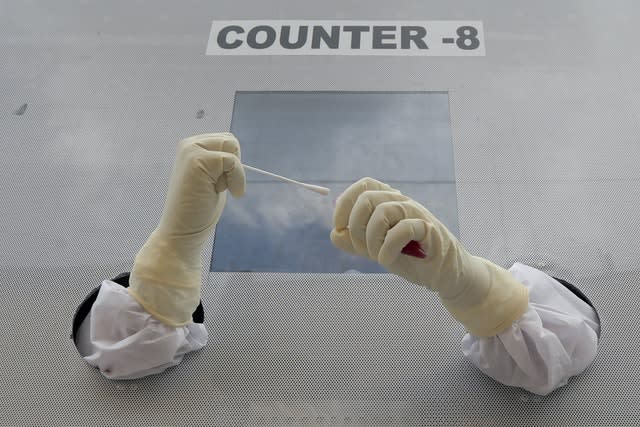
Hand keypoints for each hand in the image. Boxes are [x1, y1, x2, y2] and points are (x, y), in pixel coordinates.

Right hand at [156, 133, 245, 236]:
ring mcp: (191, 151)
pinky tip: (220, 192)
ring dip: (233, 172)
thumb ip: (220, 163)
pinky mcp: (197, 160)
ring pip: (232, 148)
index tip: (216, 184)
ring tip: (214, 189)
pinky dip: (236, 179)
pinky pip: (232, 161)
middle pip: (231, 141)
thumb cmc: (198, 210)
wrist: (180, 232)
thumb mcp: (212, 179)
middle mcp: (189, 145)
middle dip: (233, 166)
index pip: (226, 141)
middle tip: (215, 187)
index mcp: (191, 147)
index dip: (231, 164)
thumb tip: (236, 149)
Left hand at [330, 177, 460, 295]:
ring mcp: (417, 213)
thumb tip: (335, 234)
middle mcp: (402, 202)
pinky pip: (402, 229)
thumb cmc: (412, 259)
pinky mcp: (430, 229)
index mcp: (389, 202)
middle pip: (367, 198)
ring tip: (377, 256)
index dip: (345, 204)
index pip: (363, 186)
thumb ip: (355, 243)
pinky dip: (388, 248)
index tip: (340, 227)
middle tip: (361, 249)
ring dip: (372, 239)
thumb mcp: (376, 251)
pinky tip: (388, 260)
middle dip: (355, 227)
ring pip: (383, 211)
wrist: (444, 275)